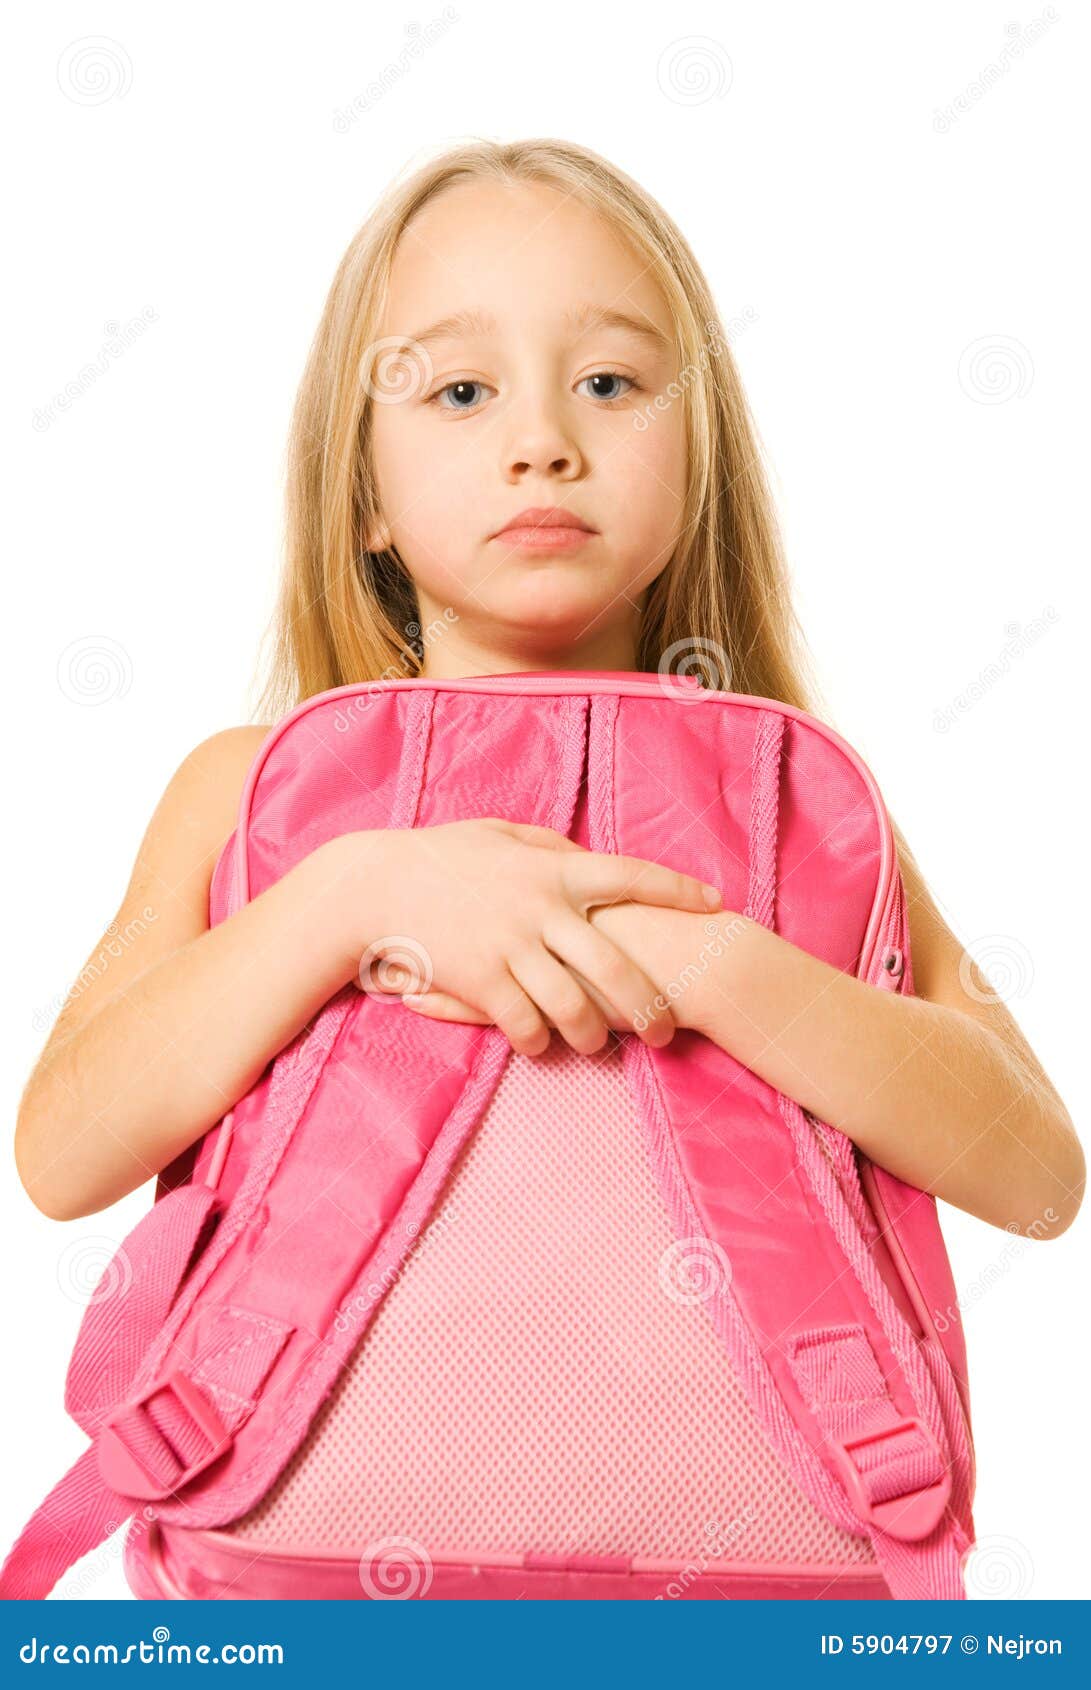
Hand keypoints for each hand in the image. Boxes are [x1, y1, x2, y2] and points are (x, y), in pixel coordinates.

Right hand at [335, 818, 723, 1057]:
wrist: (376, 885)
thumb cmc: (441, 855)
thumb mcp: (500, 833)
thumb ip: (549, 845)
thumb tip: (587, 856)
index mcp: (552, 868)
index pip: (631, 876)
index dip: (677, 891)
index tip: (715, 903)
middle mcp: (540, 910)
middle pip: (616, 967)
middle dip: (651, 1005)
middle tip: (670, 1031)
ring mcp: (511, 948)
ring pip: (575, 1007)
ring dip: (594, 1035)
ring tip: (601, 1044)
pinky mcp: (481, 981)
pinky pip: (524, 1024)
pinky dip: (539, 1042)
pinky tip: (542, 1046)